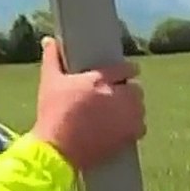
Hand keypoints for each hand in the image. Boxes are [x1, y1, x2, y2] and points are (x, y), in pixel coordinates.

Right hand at [30, 36, 145, 169]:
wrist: (56, 150)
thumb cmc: (52, 114)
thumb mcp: (50, 82)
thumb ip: (52, 58)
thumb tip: (49, 40)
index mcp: (100, 79)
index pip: (126, 69)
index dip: (126, 71)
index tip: (125, 74)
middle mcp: (117, 96)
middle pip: (136, 89)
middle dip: (128, 91)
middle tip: (116, 97)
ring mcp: (124, 117)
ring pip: (140, 108)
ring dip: (132, 109)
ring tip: (118, 113)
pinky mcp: (127, 136)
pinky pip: (141, 127)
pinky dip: (134, 127)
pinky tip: (121, 129)